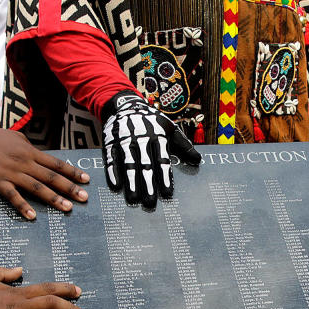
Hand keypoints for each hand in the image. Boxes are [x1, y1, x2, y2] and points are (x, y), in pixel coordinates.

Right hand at [0, 125, 89, 219]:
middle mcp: (25, 163)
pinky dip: (23, 206)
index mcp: (30, 153)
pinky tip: (33, 216)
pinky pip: (13, 196)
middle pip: (51, 177)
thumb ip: (30, 148)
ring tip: (67, 208)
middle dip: (70, 188)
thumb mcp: (15, 138)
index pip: (56, 163)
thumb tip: (41, 155)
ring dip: (53, 198)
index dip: (72, 172)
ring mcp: (12, 173)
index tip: (86, 180)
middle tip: (84, 198)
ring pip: (37, 187)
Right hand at [101, 90, 201, 208]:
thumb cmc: (151, 121)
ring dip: (131, 183)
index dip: (165, 177)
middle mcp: (141, 139)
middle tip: (150, 203)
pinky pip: (111, 159)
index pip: (163, 160)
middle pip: (145, 165)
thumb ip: (184, 145)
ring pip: (128, 164)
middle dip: (148, 185)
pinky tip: (115, 186)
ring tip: (134, 199)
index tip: (168, 194)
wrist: (125, 105)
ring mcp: (124, 141)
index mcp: (158, 137)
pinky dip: (113, 172)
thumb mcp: (170, 128)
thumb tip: (198, 160)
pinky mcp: (110, 142)